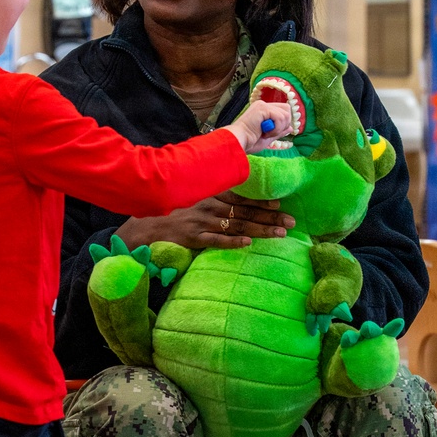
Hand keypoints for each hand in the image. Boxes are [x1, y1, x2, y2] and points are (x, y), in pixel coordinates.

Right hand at [115, 192, 294, 250]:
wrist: (145, 224)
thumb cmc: (171, 210)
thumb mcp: (192, 196)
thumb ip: (212, 193)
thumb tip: (234, 194)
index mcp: (210, 194)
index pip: (242, 196)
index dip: (262, 200)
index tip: (282, 203)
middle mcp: (209, 206)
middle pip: (246, 211)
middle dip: (270, 216)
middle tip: (292, 222)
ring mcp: (202, 222)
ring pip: (237, 225)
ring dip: (261, 229)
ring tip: (281, 233)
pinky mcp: (194, 238)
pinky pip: (216, 240)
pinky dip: (233, 241)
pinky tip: (248, 243)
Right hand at [222, 100, 292, 152]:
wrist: (238, 141)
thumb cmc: (248, 142)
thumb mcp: (268, 137)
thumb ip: (279, 131)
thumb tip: (290, 128)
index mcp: (263, 110)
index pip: (282, 110)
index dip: (284, 123)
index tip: (274, 133)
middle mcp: (263, 105)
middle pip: (287, 108)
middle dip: (284, 124)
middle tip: (272, 133)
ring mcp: (262, 105)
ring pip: (285, 114)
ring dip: (279, 128)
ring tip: (266, 134)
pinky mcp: (262, 108)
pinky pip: (280, 117)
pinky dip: (276, 128)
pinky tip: (265, 133)